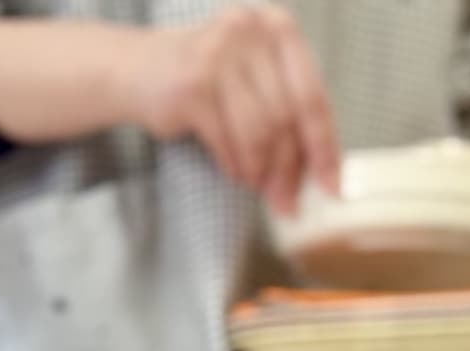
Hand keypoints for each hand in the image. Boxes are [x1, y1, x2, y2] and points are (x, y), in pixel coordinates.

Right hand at [122, 6, 339, 214]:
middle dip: (289, 170)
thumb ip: (291, 116)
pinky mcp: (192, 82)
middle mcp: (250, 31)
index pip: (313, 97)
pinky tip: (234, 171)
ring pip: (260, 133)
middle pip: (287, 119)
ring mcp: (219, 53)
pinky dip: (235, 165)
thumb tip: (325, 177)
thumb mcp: (257, 84)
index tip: (332, 188)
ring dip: (261, 171)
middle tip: (288, 204)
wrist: (137, 68)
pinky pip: (228, 141)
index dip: (325, 149)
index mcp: (278, 27)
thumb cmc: (210, 82)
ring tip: (256, 184)